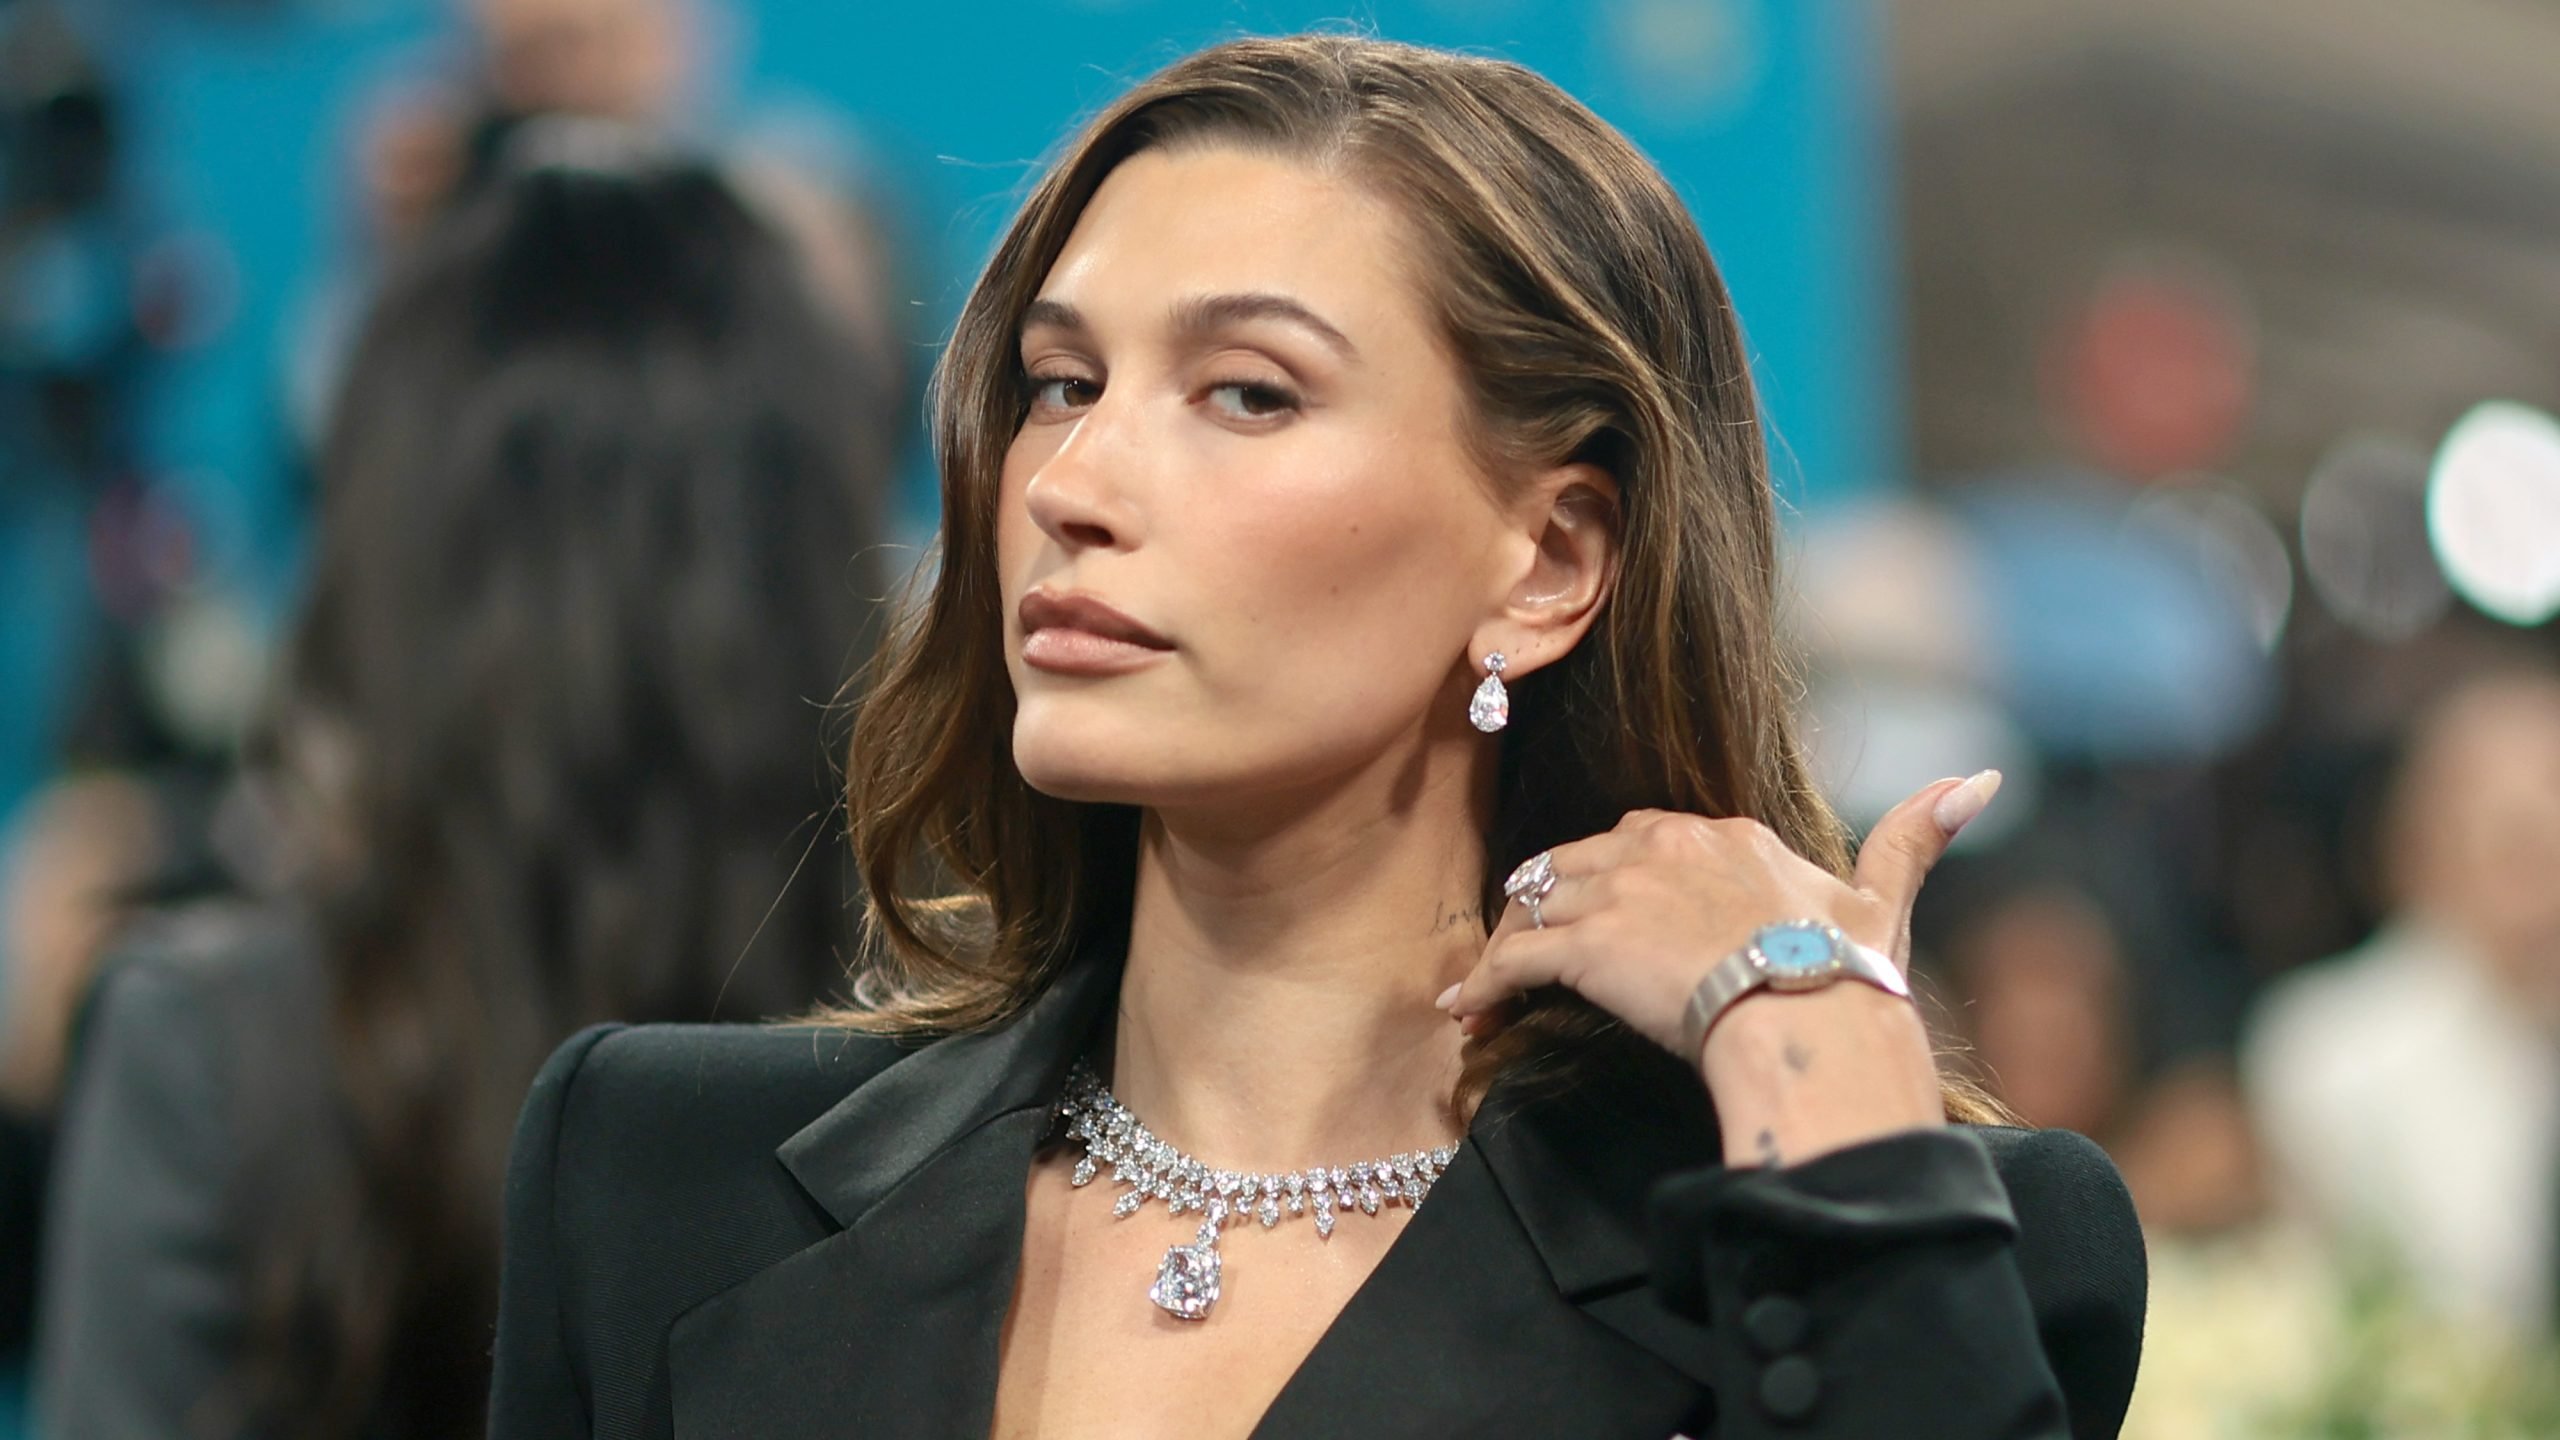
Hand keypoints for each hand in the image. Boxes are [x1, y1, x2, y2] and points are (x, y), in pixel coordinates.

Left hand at [1439, 772, 2000, 1166]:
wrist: (1810, 1024)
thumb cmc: (1848, 977)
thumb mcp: (1882, 900)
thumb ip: (1916, 836)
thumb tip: (1980, 779)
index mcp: (1729, 834)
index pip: (1649, 837)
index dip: (1623, 875)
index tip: (1610, 910)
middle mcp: (1666, 845)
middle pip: (1580, 860)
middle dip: (1555, 900)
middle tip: (1538, 943)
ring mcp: (1620, 891)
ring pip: (1537, 902)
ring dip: (1513, 940)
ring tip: (1493, 981)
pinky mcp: (1585, 943)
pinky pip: (1513, 955)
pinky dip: (1483, 983)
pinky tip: (1467, 1010)